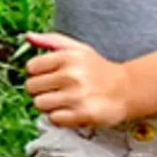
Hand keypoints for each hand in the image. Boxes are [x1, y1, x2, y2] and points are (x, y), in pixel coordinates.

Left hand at [24, 33, 139, 127]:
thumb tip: (28, 37)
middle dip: (41, 89)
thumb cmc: (97, 69)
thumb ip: (52, 40)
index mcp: (68, 57)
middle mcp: (71, 76)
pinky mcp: (83, 114)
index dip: (37, 73)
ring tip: (64, 100)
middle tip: (57, 89)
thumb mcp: (78, 48)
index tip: (50, 75)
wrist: (127, 89)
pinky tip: (71, 110)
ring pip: (39, 104)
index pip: (31, 67)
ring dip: (49, 105)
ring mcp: (77, 96)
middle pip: (32, 87)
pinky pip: (53, 119)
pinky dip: (59, 117)